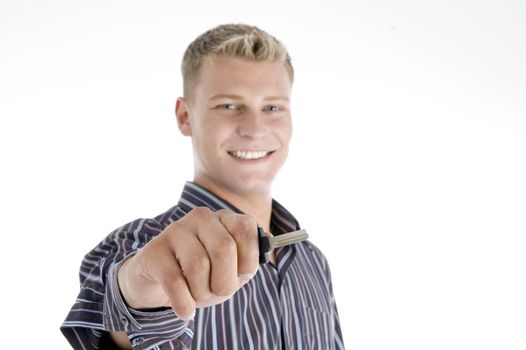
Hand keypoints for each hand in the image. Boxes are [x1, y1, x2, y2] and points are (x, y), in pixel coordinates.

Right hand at [117, 207, 259, 319]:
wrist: (161, 280)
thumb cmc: (203, 274)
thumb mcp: (231, 269)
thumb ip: (249, 261)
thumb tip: (264, 247)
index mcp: (225, 218)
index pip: (246, 230)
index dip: (248, 260)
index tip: (241, 274)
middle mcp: (201, 218)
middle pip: (223, 248)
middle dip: (225, 281)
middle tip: (219, 291)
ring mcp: (176, 231)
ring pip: (198, 265)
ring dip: (201, 292)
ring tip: (197, 295)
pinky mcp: (154, 251)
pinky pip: (175, 282)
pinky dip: (184, 304)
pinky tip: (186, 311)